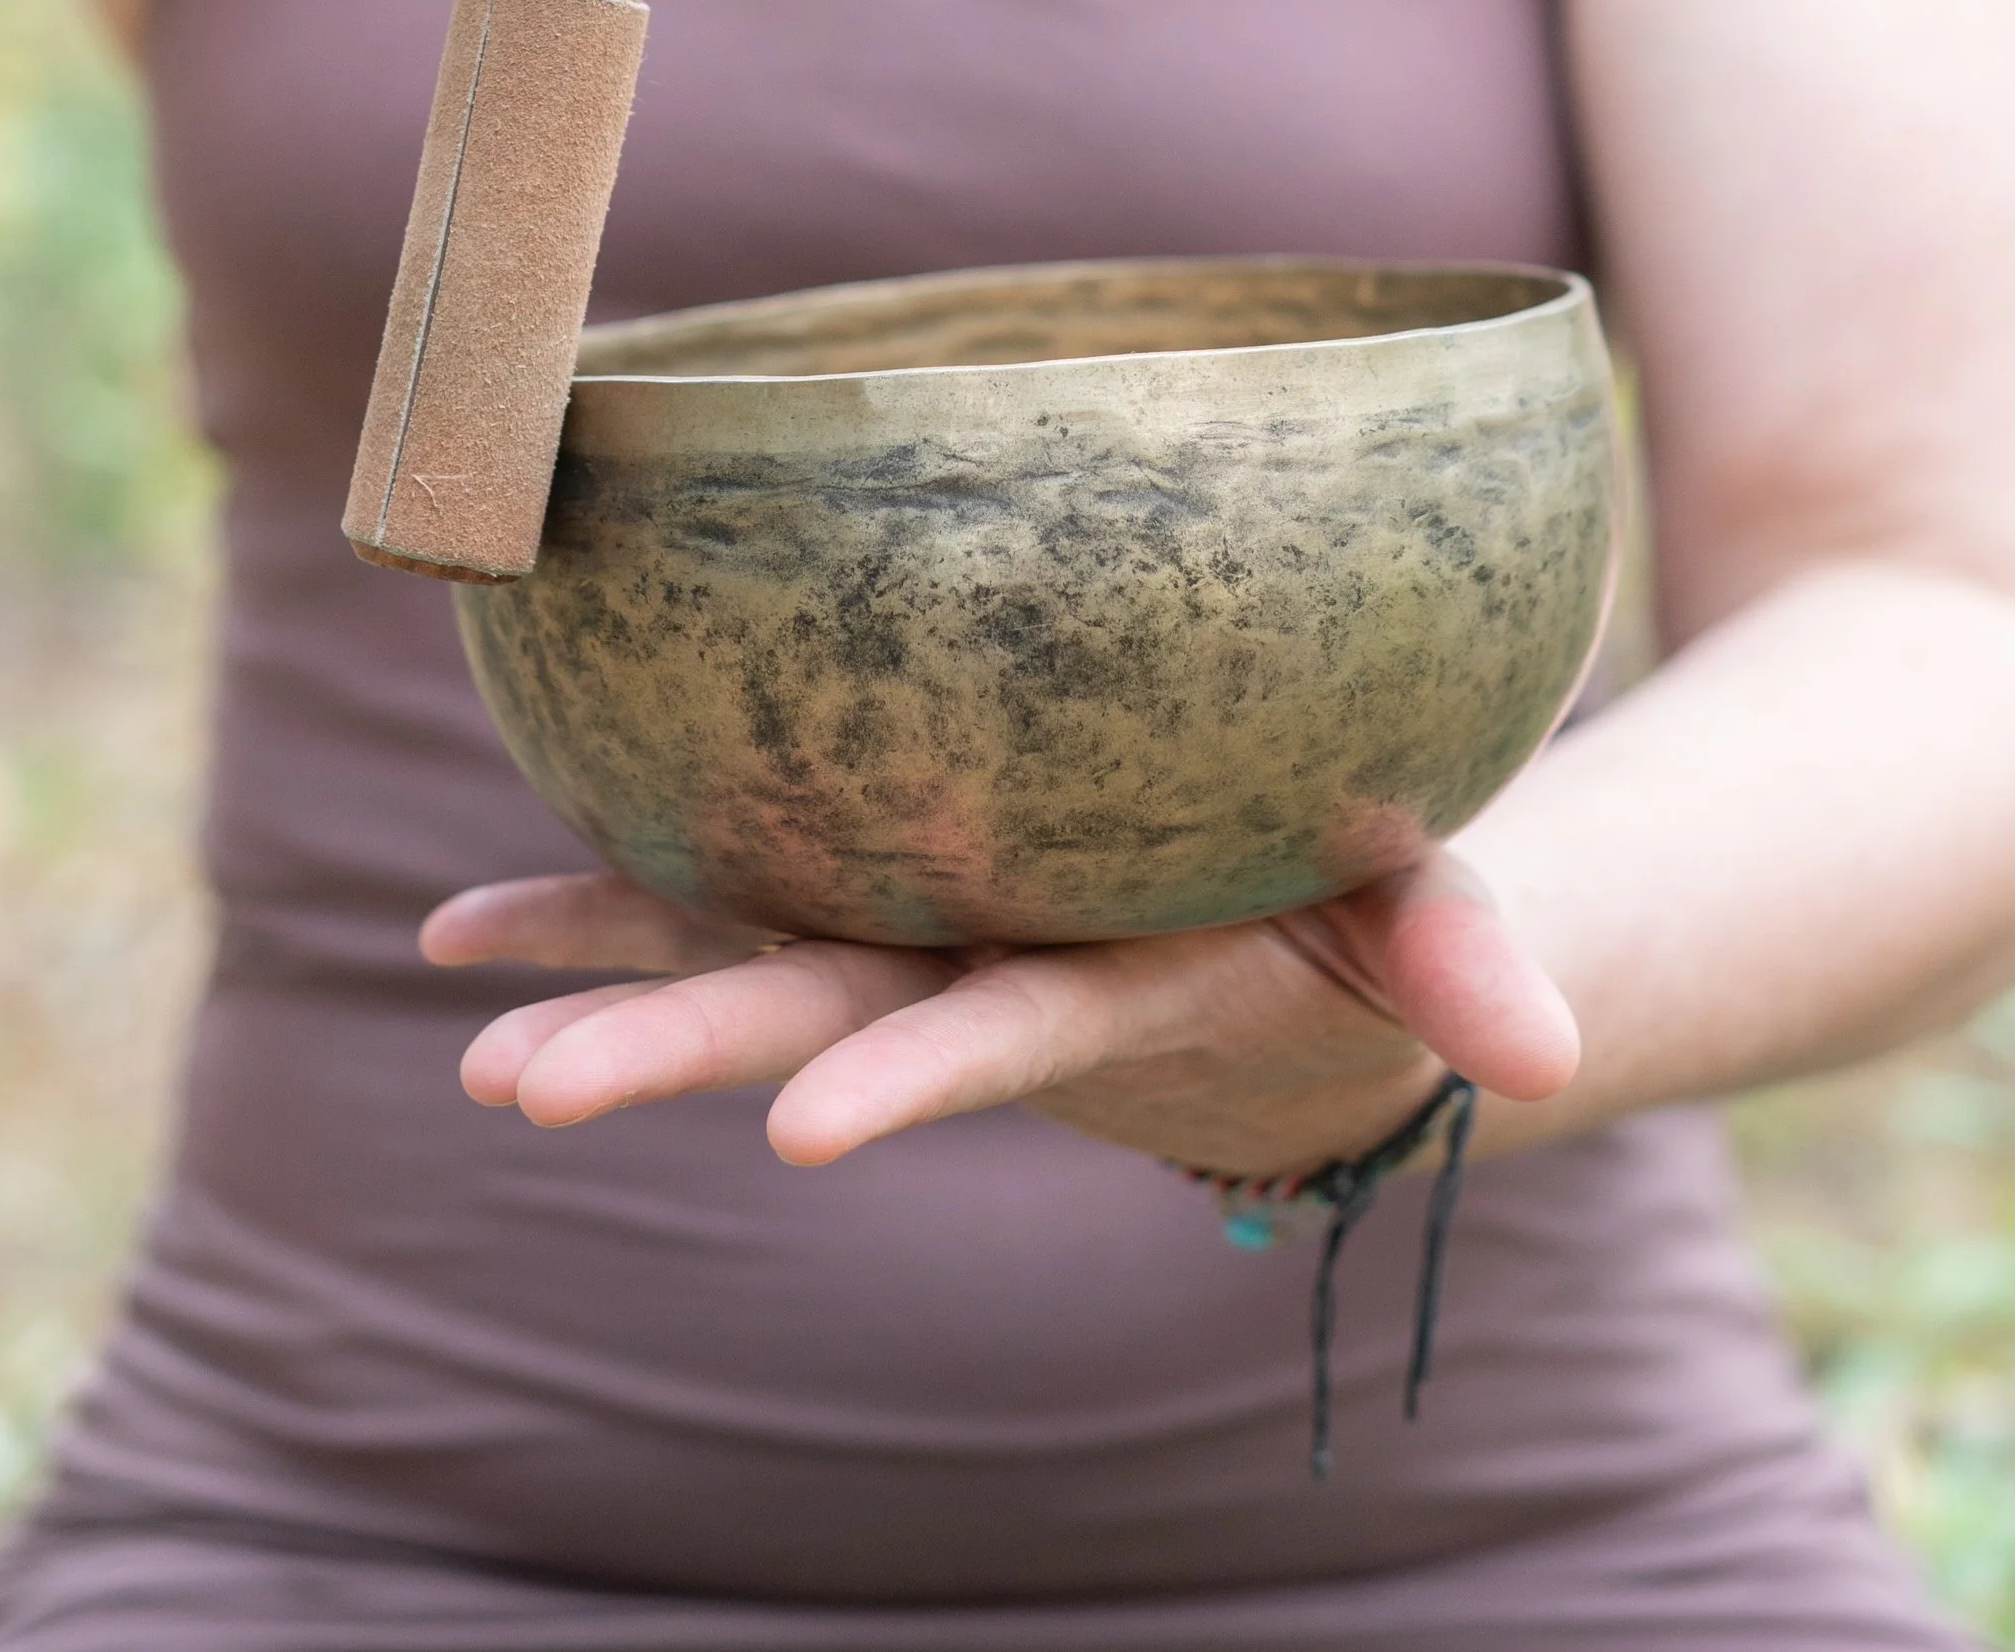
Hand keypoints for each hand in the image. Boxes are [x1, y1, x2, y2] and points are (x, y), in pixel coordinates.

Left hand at [421, 856, 1579, 1176]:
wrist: (1275, 940)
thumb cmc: (1361, 891)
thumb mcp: (1432, 913)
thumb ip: (1475, 964)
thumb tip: (1555, 1054)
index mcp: (1106, 978)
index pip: (998, 1031)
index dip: (906, 1071)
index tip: (802, 1132)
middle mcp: (978, 969)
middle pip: (812, 1011)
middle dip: (672, 1050)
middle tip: (519, 1091)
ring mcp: (907, 932)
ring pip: (736, 962)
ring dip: (602, 998)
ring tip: (469, 1043)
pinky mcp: (863, 882)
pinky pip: (708, 893)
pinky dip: (588, 908)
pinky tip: (459, 930)